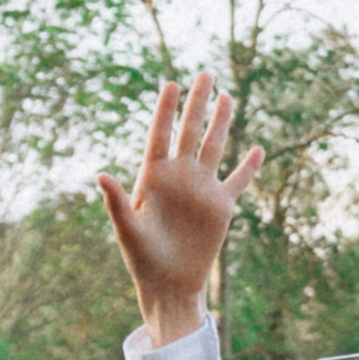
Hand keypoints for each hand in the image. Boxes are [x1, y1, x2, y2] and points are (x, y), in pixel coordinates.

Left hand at [97, 73, 261, 340]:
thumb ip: (116, 201)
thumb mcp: (127, 230)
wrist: (168, 285)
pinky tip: (257, 149)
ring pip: (214, 147)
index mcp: (154, 178)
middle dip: (197, 104)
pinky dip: (248, 167)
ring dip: (220, 123)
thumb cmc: (142, 260)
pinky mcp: (220, 206)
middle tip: (204, 74)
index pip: (161, 135)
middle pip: (190, 132)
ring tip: (226, 96)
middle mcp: (179, 177)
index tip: (171, 84)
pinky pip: (238, 181)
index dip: (166, 110)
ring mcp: (201, 189)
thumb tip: (101, 175)